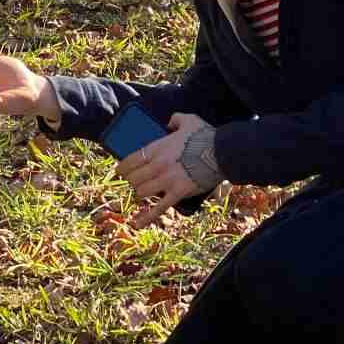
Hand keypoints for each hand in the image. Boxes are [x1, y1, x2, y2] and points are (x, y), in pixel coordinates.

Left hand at [115, 113, 214, 228]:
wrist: (223, 152)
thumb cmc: (206, 136)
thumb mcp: (189, 120)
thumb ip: (175, 119)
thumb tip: (170, 123)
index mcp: (157, 148)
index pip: (131, 160)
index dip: (123, 168)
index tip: (120, 171)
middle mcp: (158, 165)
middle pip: (133, 178)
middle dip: (132, 181)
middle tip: (135, 182)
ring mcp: (167, 181)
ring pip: (141, 192)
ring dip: (141, 193)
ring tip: (143, 193)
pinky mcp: (178, 193)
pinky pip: (158, 208)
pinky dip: (146, 217)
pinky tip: (136, 224)